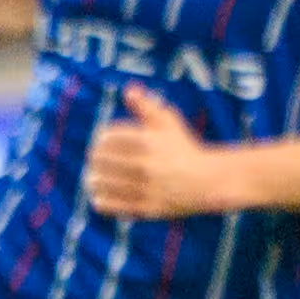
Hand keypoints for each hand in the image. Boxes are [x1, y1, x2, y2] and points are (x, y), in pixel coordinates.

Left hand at [79, 87, 240, 217]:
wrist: (208, 182)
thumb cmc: (184, 148)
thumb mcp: (168, 122)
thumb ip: (146, 106)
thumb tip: (128, 89)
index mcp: (149, 142)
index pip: (109, 137)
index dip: (102, 138)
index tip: (101, 141)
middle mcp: (146, 165)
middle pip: (102, 160)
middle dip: (95, 159)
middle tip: (95, 160)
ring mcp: (146, 188)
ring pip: (104, 183)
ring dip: (93, 179)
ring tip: (91, 179)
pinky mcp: (147, 208)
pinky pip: (113, 205)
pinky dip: (100, 200)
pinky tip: (97, 196)